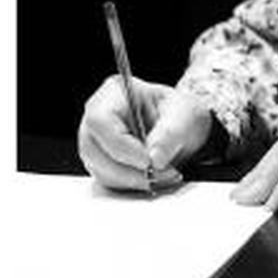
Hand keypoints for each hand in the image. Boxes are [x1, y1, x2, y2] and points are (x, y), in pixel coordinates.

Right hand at [78, 76, 213, 192]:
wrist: (184, 128)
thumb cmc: (180, 113)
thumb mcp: (184, 116)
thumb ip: (170, 134)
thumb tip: (155, 158)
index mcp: (114, 93)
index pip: (100, 120)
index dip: (120, 145)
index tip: (147, 161)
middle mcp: (98, 117)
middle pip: (93, 149)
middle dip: (127, 169)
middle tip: (160, 173)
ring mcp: (97, 141)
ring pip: (100, 169)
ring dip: (132, 179)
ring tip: (164, 175)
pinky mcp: (103, 163)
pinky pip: (108, 180)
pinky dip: (132, 184)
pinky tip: (155, 179)